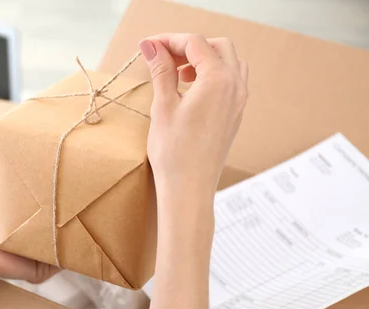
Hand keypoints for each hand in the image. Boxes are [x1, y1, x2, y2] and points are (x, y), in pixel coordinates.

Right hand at [139, 34, 248, 196]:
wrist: (189, 188)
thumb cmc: (175, 153)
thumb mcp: (163, 106)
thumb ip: (162, 71)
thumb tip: (153, 46)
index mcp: (218, 80)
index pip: (195, 44)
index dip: (169, 40)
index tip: (149, 45)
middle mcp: (235, 86)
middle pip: (216, 46)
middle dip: (188, 46)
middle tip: (162, 55)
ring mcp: (239, 101)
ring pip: (228, 61)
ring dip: (203, 58)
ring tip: (177, 72)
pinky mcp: (236, 113)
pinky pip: (231, 80)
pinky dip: (212, 74)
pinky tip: (191, 88)